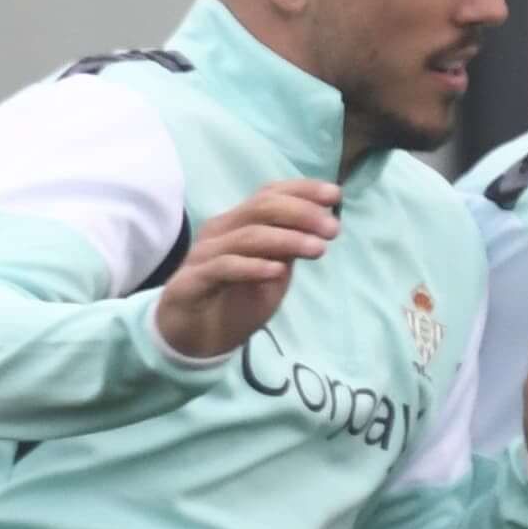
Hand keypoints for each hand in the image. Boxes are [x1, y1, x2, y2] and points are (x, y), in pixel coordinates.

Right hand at [152, 179, 337, 362]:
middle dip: (302, 213)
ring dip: (287, 239)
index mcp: (239, 223)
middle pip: (261, 208)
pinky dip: (253, 267)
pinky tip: (277, 271)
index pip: (270, 194)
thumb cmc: (233, 301)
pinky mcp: (194, 281)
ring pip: (248, 236)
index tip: (334, 195)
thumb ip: (290, 250)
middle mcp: (221, 231)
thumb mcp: (272, 273)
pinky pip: (225, 268)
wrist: (193, 337)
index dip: (302, 190)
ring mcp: (205, 254)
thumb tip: (323, 224)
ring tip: (317, 249)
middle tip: (332, 229)